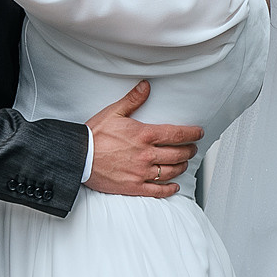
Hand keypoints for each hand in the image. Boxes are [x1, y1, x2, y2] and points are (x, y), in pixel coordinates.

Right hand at [84, 81, 203, 197]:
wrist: (77, 157)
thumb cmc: (94, 135)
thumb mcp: (113, 112)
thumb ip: (133, 99)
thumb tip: (146, 86)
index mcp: (144, 135)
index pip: (178, 134)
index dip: (192, 133)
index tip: (199, 133)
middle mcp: (146, 154)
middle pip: (178, 154)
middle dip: (189, 150)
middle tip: (192, 148)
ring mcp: (141, 172)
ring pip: (171, 171)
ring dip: (182, 167)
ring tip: (184, 163)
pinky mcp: (134, 186)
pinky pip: (158, 190)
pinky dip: (169, 189)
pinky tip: (174, 186)